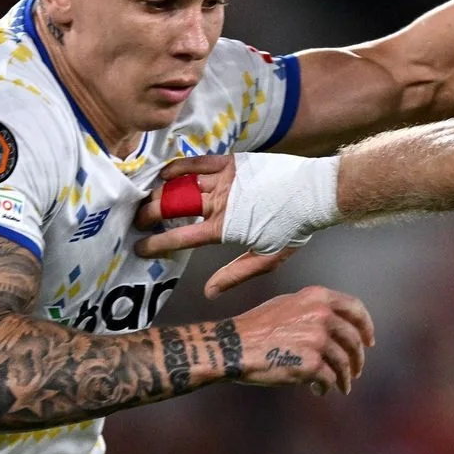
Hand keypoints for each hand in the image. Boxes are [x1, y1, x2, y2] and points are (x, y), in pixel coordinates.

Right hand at [136, 156, 296, 297]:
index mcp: (224, 228)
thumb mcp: (267, 258)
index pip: (180, 238)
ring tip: (145, 199)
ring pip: (180, 184)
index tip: (140, 248)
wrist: (316, 194)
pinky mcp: (232, 162)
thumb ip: (235, 273)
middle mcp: (219, 202)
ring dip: (159, 192)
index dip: (156, 244)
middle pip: (172, 207)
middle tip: (137, 221)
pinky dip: (178, 166)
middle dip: (149, 215)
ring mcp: (224, 180)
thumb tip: (209, 292)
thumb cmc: (294, 229)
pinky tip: (164, 173)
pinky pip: (198, 162)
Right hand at [231, 285, 373, 394]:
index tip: (370, 341)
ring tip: (342, 386)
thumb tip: (339, 326)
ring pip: (344, 363)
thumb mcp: (288, 305)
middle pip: (353, 339)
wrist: (234, 346)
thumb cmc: (257, 327)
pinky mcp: (312, 364)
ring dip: (345, 378)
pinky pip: (329, 379)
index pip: (356, 309)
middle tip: (356, 371)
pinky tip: (320, 391)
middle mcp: (321, 315)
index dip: (366, 326)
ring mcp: (318, 339)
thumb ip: (315, 310)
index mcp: (317, 297)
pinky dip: (327, 387)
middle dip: (357, 358)